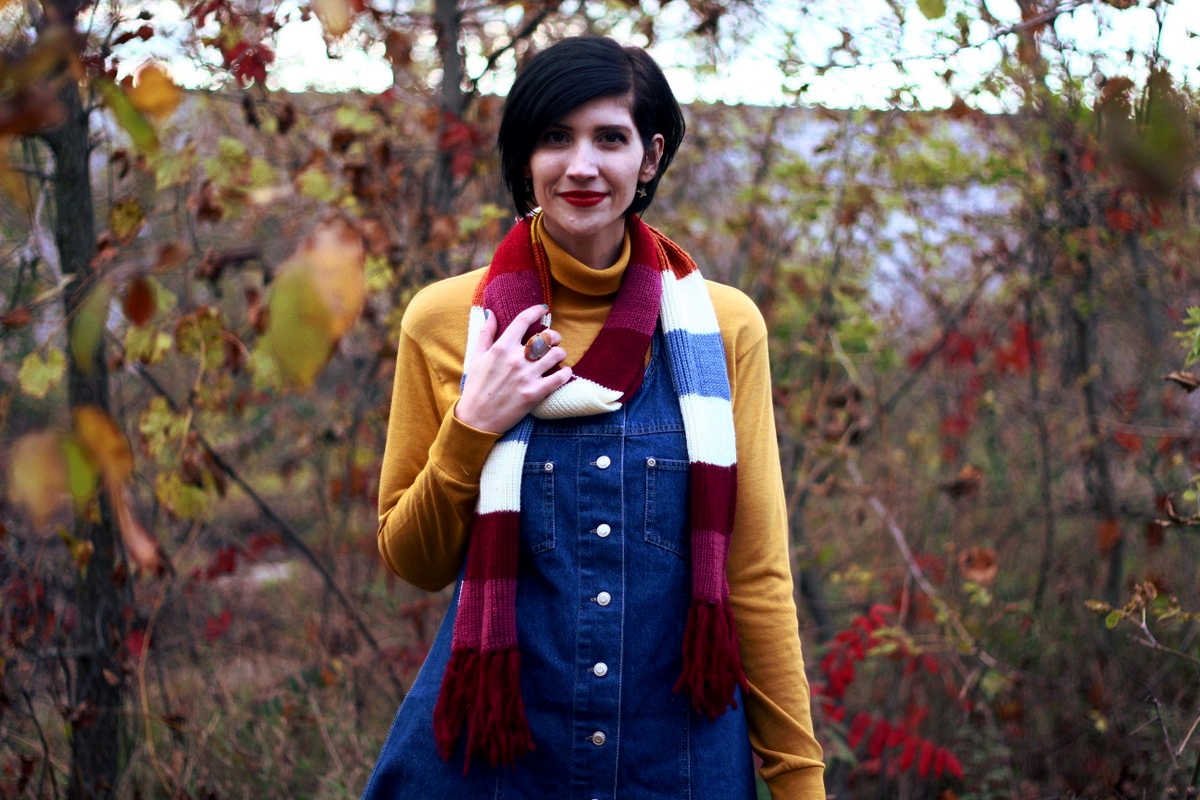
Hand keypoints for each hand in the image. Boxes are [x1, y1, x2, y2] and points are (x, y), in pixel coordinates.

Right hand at [455, 304, 572, 433]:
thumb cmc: (476, 387)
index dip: (536, 311)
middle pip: (546, 337)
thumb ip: (486, 333)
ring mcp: (527, 376)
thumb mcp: (476, 357)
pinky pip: (560, 377)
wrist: (476, 419)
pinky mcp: (535, 393)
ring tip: (557, 357)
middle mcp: (516, 359)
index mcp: (501, 348)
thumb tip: (490, 312)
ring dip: (560, 354)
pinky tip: (564, 373)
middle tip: (553, 341)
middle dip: (554, 337)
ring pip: (557, 354)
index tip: (543, 310)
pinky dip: (566, 373)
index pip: (523, 320)